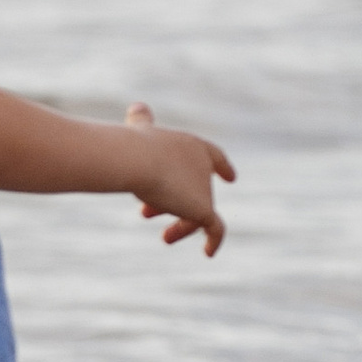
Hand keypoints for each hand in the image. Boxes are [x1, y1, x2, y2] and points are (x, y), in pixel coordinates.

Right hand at [125, 101, 235, 255]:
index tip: (229, 178)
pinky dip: (213, 241)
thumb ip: (141, 122)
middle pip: (194, 190)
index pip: (212, 156)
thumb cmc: (131, 146)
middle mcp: (202, 165)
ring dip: (181, 223)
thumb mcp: (137, 131)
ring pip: (197, 212)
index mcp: (191, 145)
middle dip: (171, 202)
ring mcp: (204, 187)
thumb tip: (138, 107)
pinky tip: (209, 254)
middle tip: (144, 213)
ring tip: (165, 237)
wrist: (135, 160)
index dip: (220, 167)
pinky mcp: (203, 208)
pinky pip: (214, 228)